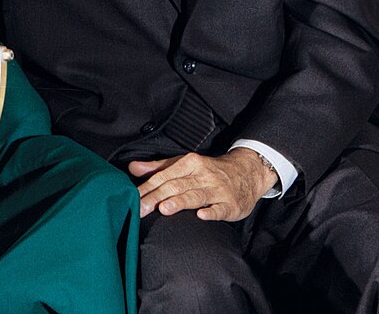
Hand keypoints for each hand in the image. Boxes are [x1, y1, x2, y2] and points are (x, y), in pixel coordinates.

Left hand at [129, 147, 277, 221]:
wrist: (246, 172)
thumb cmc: (209, 170)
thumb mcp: (184, 164)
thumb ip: (158, 167)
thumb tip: (133, 168)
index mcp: (190, 163)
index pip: (164, 176)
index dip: (147, 187)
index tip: (133, 198)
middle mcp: (203, 175)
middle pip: (176, 186)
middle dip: (157, 197)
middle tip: (141, 208)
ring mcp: (218, 190)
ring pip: (196, 195)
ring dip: (180, 202)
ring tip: (165, 208)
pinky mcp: (231, 204)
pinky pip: (220, 209)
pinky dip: (211, 212)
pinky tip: (201, 216)